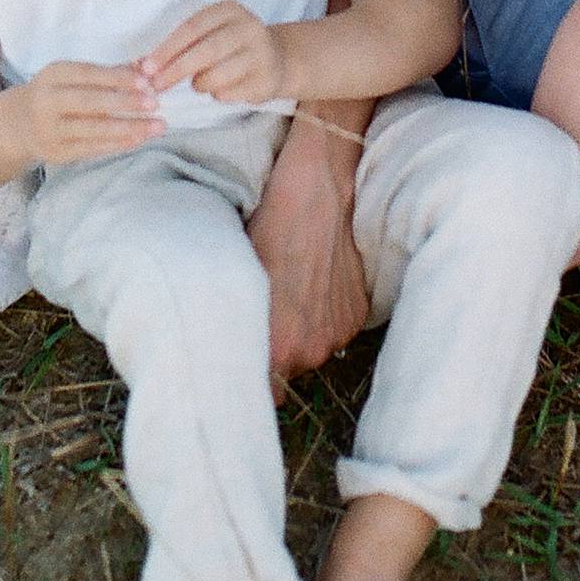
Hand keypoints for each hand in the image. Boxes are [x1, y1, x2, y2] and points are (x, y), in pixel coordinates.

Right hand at [8, 62, 164, 166]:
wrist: (18, 125)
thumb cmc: (56, 95)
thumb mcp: (72, 77)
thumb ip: (108, 72)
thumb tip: (148, 64)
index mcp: (52, 75)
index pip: (87, 73)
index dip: (117, 77)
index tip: (146, 81)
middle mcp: (47, 101)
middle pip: (89, 101)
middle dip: (125, 102)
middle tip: (155, 103)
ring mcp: (50, 129)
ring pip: (94, 128)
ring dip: (129, 127)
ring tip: (158, 126)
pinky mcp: (57, 152)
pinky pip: (92, 148)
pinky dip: (118, 144)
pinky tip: (138, 139)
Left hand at [142, 0, 289, 106]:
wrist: (278, 60)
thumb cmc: (230, 46)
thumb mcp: (209, 34)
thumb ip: (180, 45)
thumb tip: (139, 64)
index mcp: (229, 10)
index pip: (192, 27)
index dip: (167, 48)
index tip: (146, 67)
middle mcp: (248, 27)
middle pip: (205, 51)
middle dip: (175, 70)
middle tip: (155, 86)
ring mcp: (261, 54)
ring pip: (217, 75)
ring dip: (199, 84)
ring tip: (198, 84)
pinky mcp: (267, 80)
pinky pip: (230, 94)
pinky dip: (217, 95)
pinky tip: (221, 90)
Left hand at [247, 109, 372, 396]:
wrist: (316, 189)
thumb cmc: (264, 227)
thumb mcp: (235, 277)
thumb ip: (234, 325)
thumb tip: (222, 349)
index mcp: (275, 348)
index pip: (260, 391)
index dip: (246, 374)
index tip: (237, 355)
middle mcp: (310, 351)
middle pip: (285, 370)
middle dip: (272, 348)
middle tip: (260, 311)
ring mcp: (338, 333)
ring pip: (310, 348)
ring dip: (298, 330)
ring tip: (288, 289)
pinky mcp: (358, 315)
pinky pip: (333, 327)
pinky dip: (323, 313)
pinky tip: (312, 280)